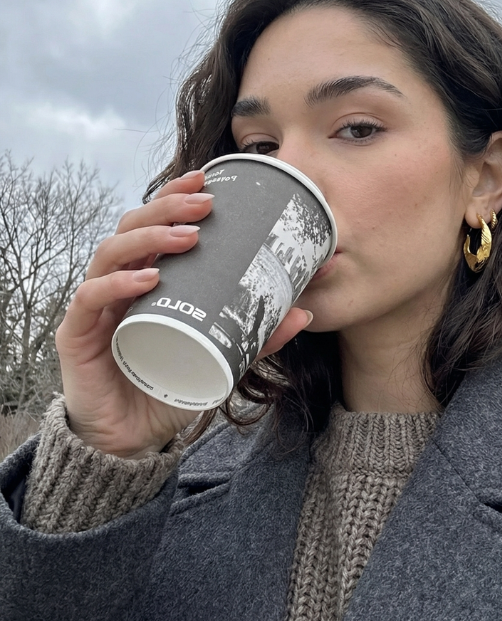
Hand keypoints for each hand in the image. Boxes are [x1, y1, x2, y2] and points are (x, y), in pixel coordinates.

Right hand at [55, 170, 311, 457]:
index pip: (153, 223)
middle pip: (132, 226)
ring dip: (150, 238)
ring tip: (189, 238)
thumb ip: (257, 335)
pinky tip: (146, 280)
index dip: (174, 195)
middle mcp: (117, 283)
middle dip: (168, 208)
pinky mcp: (77, 335)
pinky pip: (91, 299)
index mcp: (146, 278)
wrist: (129, 441)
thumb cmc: (168, 386)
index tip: (207, 178)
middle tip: (206, 205)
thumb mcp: (221, 357)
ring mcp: (95, 307)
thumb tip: (305, 310)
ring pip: (111, 252)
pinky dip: (117, 285)